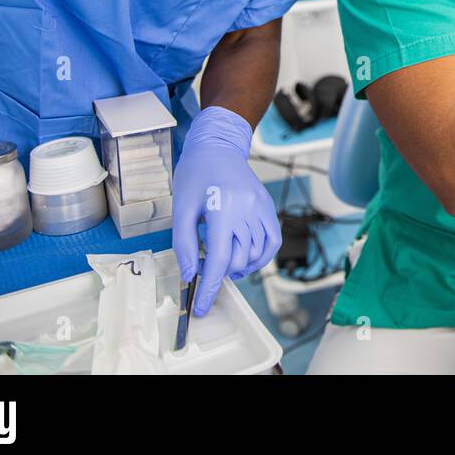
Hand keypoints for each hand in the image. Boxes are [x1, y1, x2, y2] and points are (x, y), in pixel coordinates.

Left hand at [172, 106, 280, 315]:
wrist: (218, 147)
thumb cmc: (195, 174)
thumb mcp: (181, 209)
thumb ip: (185, 244)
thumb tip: (191, 275)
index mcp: (223, 209)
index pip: (220, 260)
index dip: (210, 288)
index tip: (202, 307)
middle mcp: (248, 210)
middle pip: (238, 260)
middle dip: (220, 272)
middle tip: (203, 266)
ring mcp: (262, 208)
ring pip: (257, 254)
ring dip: (240, 266)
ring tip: (223, 262)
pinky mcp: (269, 207)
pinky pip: (272, 241)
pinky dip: (261, 256)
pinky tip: (245, 257)